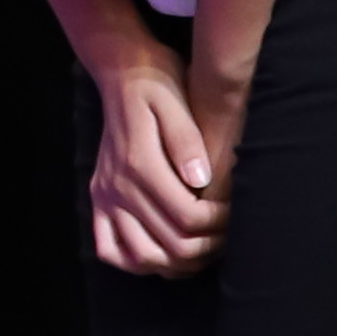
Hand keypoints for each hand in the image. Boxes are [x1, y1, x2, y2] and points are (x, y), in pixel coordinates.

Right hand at [90, 50, 231, 276]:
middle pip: (169, 244)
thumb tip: (201, 181)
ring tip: (203, 249)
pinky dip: (137, 263)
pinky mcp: (99, 198)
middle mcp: (117, 186)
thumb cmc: (157, 83)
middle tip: (230, 236)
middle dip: (208, 248)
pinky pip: (109, 249)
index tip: (237, 214)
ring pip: (142, 256)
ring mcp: (105, 195)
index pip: (187, 217)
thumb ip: (186, 141)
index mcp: (139, 163)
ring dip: (178, 263)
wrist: (121, 71)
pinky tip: (163, 255)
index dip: (219, 226)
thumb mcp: (176, 100)